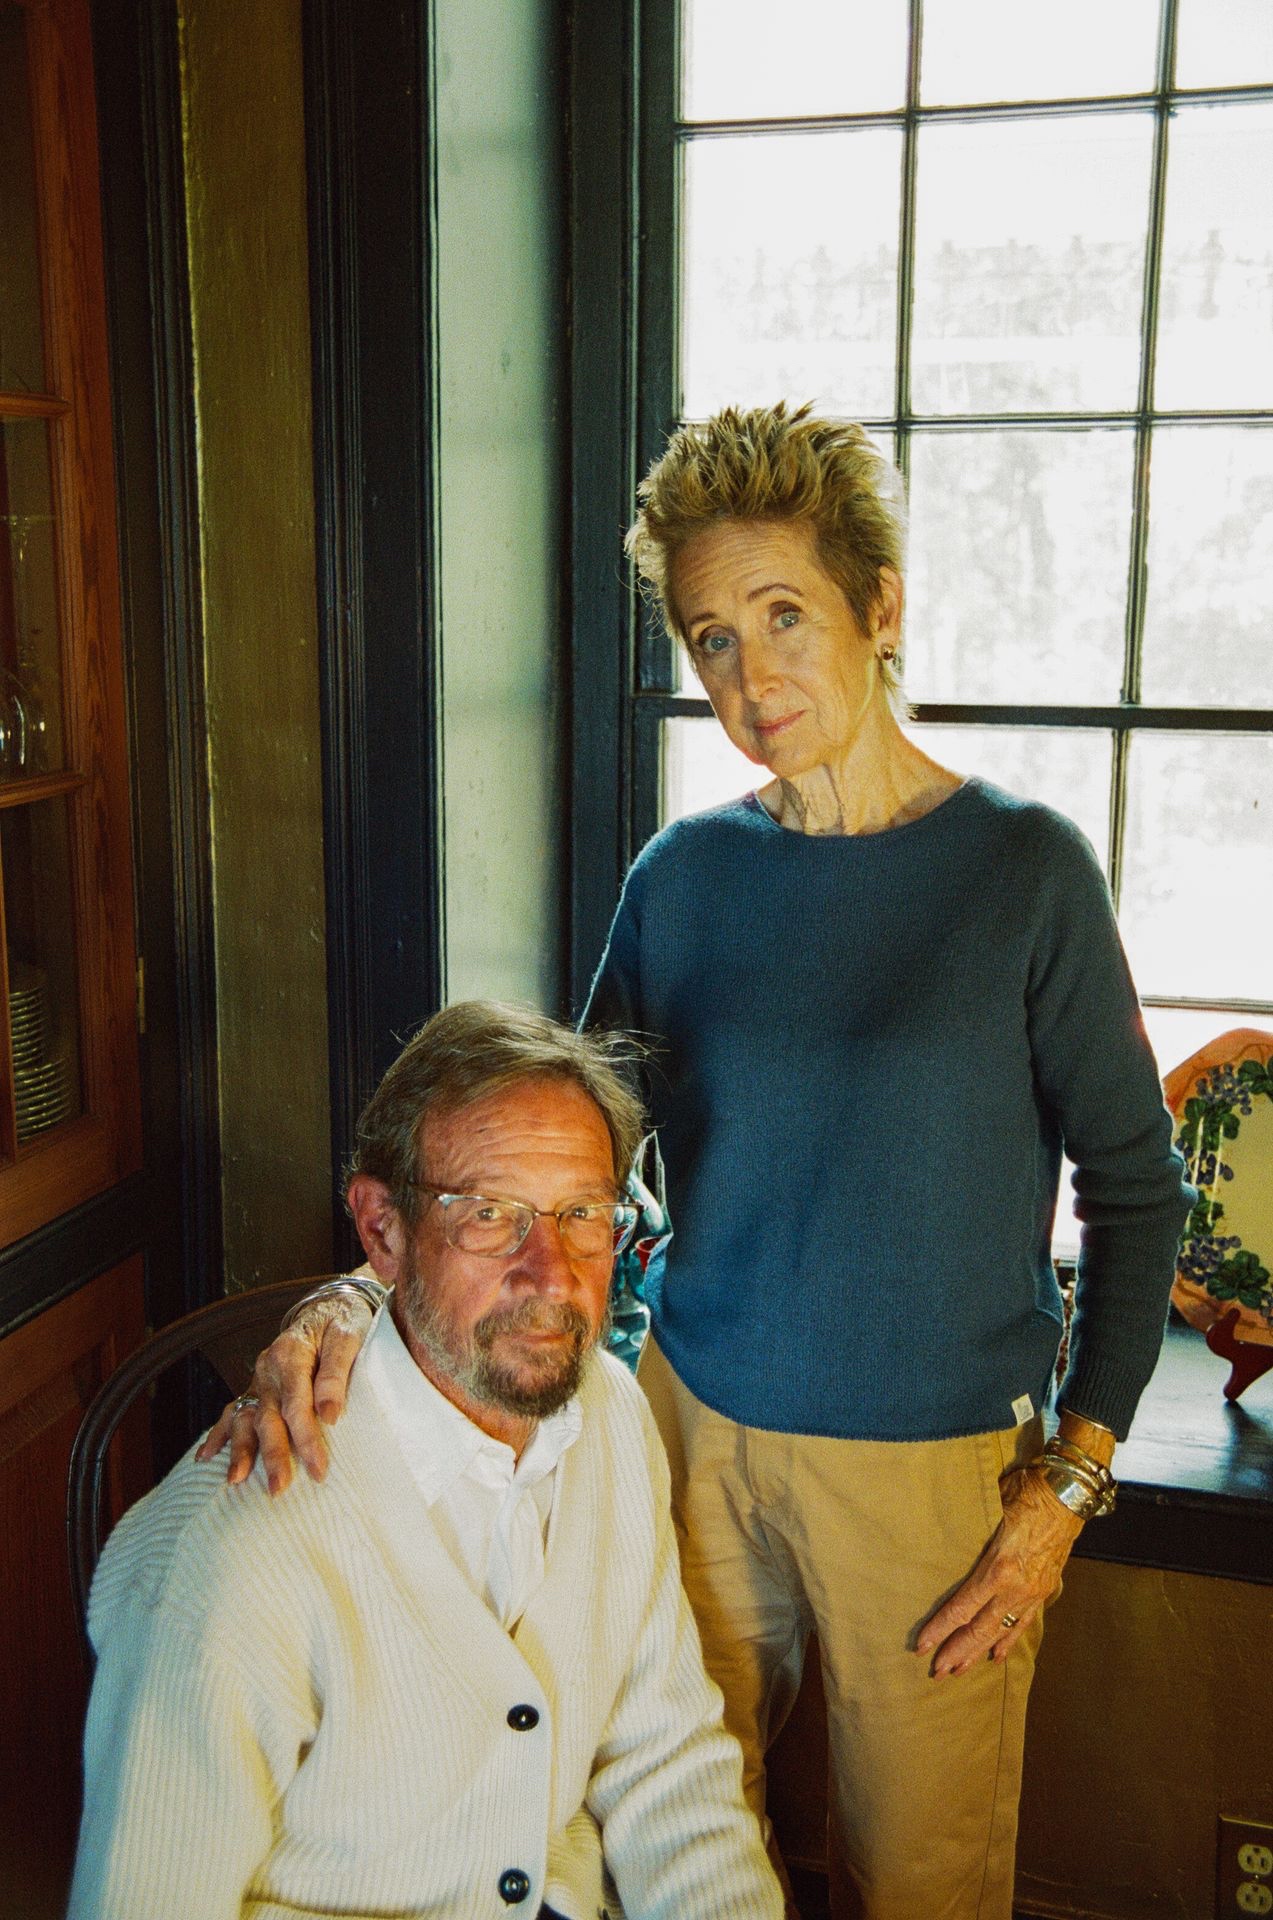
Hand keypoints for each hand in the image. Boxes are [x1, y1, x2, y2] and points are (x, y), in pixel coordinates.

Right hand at [194, 1294, 374, 1493]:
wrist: (330, 1304)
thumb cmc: (344, 1321)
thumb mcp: (348, 1336)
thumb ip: (337, 1373)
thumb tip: (330, 1415)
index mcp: (290, 1353)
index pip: (296, 1404)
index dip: (306, 1438)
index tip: (318, 1468)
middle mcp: (268, 1367)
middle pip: (267, 1416)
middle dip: (272, 1454)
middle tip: (279, 1488)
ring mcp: (259, 1378)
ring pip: (244, 1417)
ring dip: (240, 1450)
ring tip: (236, 1480)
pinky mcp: (258, 1387)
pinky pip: (233, 1411)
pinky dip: (219, 1434)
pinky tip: (206, 1457)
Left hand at [914, 1462, 1083, 1676]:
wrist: (1069, 1494)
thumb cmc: (1027, 1492)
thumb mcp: (991, 1506)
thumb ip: (970, 1528)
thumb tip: (944, 1530)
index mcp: (998, 1567)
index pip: (961, 1608)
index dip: (940, 1629)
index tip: (922, 1646)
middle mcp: (1015, 1588)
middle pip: (979, 1630)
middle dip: (956, 1653)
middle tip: (936, 1673)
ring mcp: (1032, 1593)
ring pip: (1001, 1632)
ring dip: (978, 1653)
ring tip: (959, 1671)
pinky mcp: (1044, 1591)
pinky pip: (1023, 1623)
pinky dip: (1008, 1641)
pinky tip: (996, 1655)